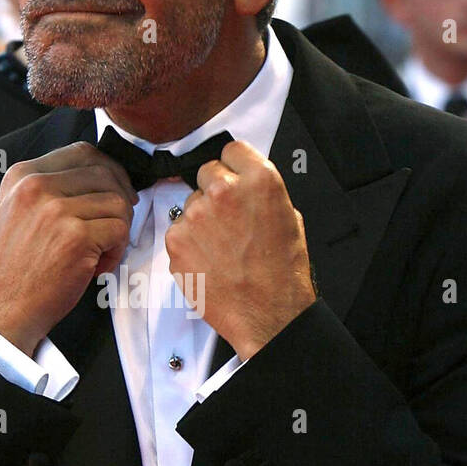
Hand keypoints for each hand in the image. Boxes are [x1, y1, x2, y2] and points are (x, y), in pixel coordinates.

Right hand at [0, 141, 136, 356]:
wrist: (0, 310)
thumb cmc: (12, 270)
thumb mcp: (15, 213)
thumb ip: (46, 190)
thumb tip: (93, 178)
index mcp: (22, 175)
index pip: (81, 153)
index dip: (108, 169)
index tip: (116, 189)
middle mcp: (37, 186)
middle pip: (104, 173)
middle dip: (120, 198)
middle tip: (117, 224)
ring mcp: (57, 210)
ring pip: (117, 202)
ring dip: (118, 229)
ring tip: (99, 252)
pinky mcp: (76, 237)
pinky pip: (120, 230)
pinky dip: (117, 251)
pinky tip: (97, 266)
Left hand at [165, 140, 315, 360]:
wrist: (267, 315)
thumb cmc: (283, 273)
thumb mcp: (289, 218)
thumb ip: (261, 193)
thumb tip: (244, 183)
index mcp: (259, 179)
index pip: (232, 150)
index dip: (234, 167)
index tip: (234, 179)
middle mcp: (224, 190)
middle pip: (207, 172)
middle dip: (215, 191)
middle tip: (228, 220)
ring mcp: (196, 215)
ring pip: (191, 203)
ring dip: (201, 219)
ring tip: (221, 248)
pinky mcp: (177, 240)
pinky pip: (179, 231)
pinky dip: (189, 244)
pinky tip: (209, 261)